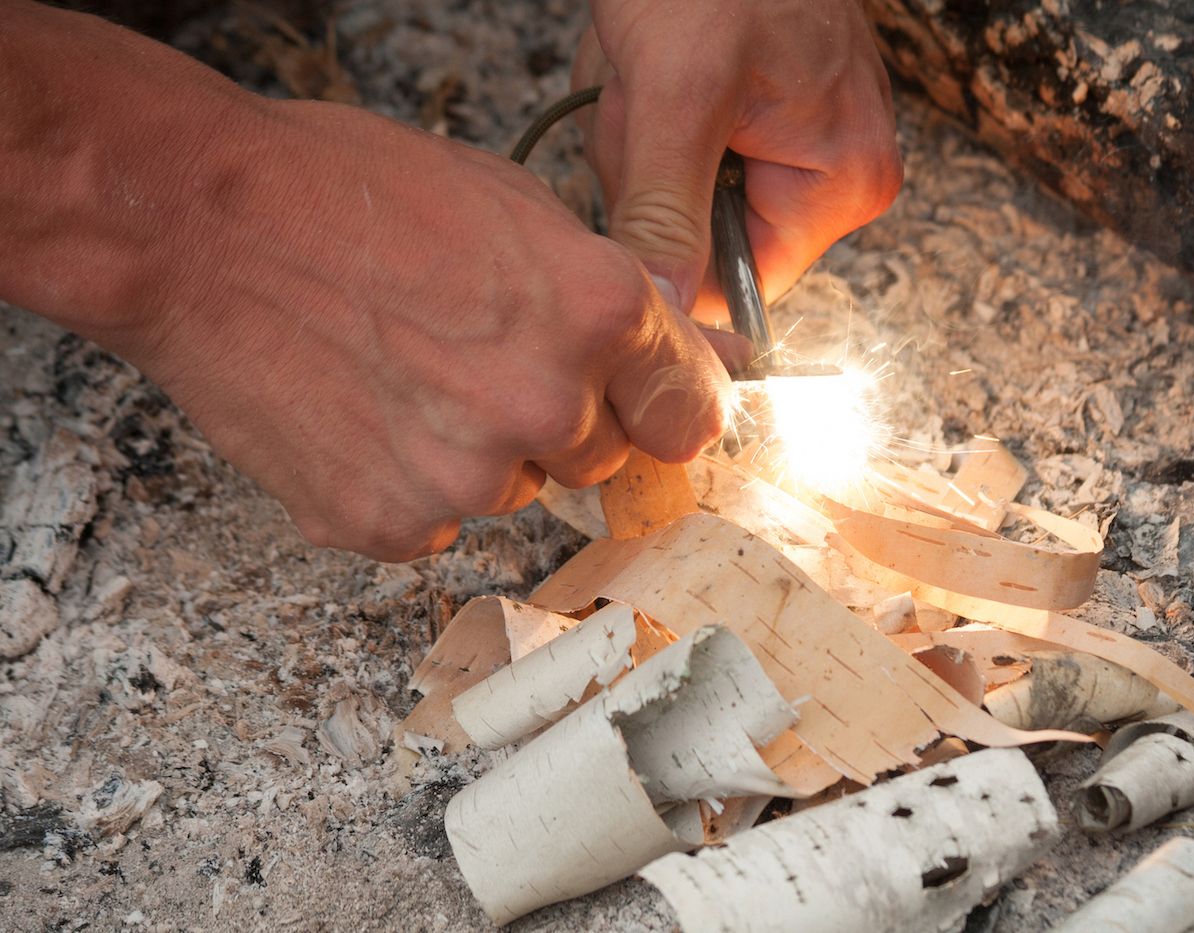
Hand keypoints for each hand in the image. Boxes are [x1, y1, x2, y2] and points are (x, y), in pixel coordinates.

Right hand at [116, 100, 740, 559]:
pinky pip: (433, 521)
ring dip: (477, 450)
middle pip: (598, 460)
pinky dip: (403, 480)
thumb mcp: (520, 211)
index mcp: (600, 316)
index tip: (641, 406)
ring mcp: (467, 478)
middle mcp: (547, 406)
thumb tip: (706, 361)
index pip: (689, 414)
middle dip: (557, 420)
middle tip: (475, 357)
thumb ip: (620, 304)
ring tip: (401, 372)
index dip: (660, 404)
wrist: (197, 226)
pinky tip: (359, 413)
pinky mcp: (389, 524)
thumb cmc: (350, 194)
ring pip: (512, 490)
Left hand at [572, 0, 901, 324]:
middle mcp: (836, 174)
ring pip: (683, 190)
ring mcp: (801, 140)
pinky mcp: (764, 112)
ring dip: (639, 134)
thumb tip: (662, 311)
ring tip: (646, 66)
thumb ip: (664, 214)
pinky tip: (651, 59)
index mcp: (841, 185)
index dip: (670, 251)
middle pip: (706, 236)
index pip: (740, 288)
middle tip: (644, 98)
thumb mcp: (673, 98)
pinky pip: (686, 145)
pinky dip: (649, 108)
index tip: (640, 181)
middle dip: (649, 175)